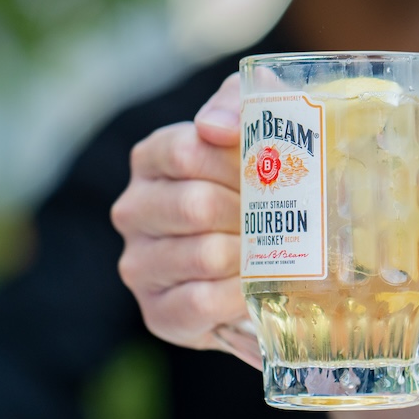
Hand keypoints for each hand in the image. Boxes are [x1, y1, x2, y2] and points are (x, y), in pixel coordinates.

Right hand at [111, 74, 261, 367]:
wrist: (269, 262)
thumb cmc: (261, 188)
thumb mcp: (256, 130)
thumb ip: (241, 105)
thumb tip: (216, 127)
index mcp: (152, 159)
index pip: (185, 151)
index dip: (236, 164)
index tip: (270, 172)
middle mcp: (133, 210)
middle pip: (195, 205)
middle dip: (252, 214)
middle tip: (285, 218)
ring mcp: (139, 265)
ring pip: (203, 255)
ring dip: (252, 256)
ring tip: (278, 252)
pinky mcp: (157, 313)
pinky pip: (200, 302)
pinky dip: (239, 295)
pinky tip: (257, 287)